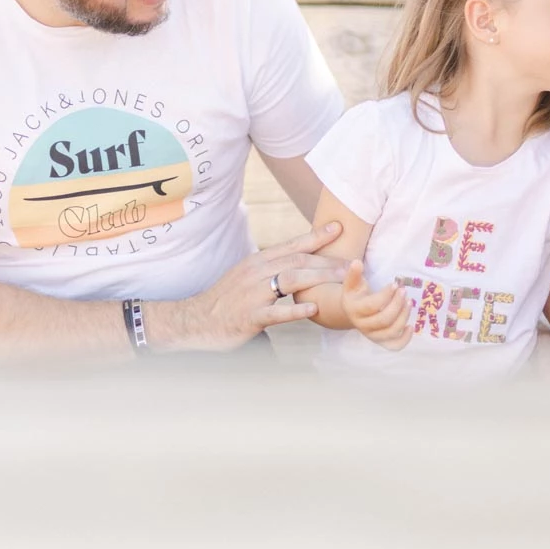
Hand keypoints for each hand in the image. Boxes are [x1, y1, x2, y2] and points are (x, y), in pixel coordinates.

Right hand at [151, 222, 347, 350]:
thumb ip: (271, 270)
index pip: (292, 245)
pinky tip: (313, 309)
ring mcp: (253, 294)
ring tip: (342, 279)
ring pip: (291, 280)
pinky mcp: (250, 316)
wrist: (196, 320)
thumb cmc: (227, 300)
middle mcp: (256, 272)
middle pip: (298, 261)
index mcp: (258, 262)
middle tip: (353, 260)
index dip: (317, 237)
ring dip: (320, 277)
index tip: (339, 228)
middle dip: (328, 259)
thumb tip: (297, 264)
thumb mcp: (248, 277)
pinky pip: (276, 312)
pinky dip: (295, 310)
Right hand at [341, 259, 411, 349]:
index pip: (372, 306)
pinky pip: (394, 346)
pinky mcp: (381, 341)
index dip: (386, 295)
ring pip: (390, 332)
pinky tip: (411, 327)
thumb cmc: (356, 294)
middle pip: (383, 320)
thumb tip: (357, 262)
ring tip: (410, 302)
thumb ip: (354, 273)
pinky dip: (405, 339)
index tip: (395, 284)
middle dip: (397, 305)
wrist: (352, 311)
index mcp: (354, 310)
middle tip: (404, 291)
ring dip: (403, 317)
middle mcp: (362, 326)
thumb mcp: (352, 283)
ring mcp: (372, 335)